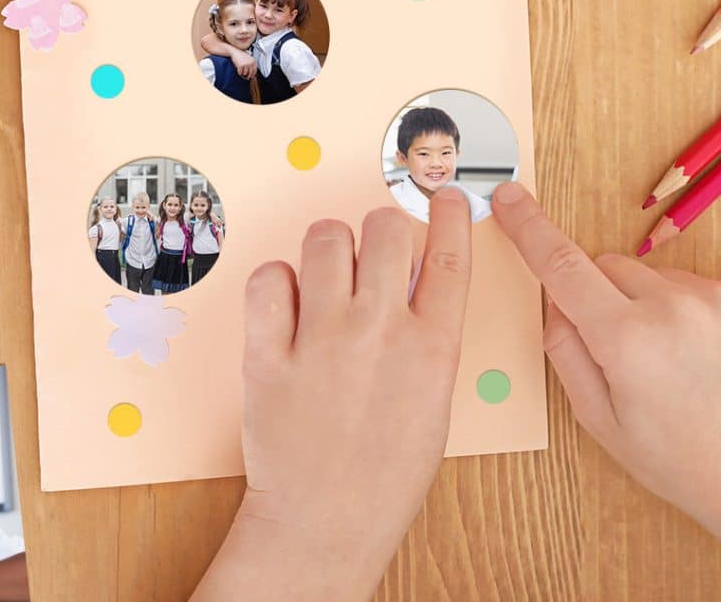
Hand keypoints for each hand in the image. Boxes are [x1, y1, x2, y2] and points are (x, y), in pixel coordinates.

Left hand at [193, 191, 472, 600]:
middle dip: (382, 230)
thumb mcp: (433, 400)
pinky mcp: (269, 352)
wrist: (325, 524)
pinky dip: (277, 279)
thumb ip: (427, 333)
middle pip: (386, 228)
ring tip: (327, 276)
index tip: (445, 196)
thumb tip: (413, 272)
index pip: (451, 254)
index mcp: (432, 348)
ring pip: (326, 237)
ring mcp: (321, 339)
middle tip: (371, 252)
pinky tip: (287, 300)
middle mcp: (379, 332)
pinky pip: (269, 277)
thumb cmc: (384, 471)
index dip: (450, 214)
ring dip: (329, 247)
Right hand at [229, 46, 256, 78]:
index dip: (253, 75)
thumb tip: (252, 74)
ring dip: (243, 73)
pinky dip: (239, 72)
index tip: (251, 77)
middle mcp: (250, 62)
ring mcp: (245, 64)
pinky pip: (240, 72)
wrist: (235, 52)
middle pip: (250, 73)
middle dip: (248, 76)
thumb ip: (251, 65)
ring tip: (241, 71)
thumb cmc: (241, 56)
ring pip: (245, 73)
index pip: (255, 70)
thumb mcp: (249, 58)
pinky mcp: (240, 65)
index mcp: (253, 60)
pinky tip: (238, 70)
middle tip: (246, 78)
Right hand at [492, 182, 720, 576]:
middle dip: (602, 295)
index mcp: (626, 340)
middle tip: (620, 349)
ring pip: (654, 276)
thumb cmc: (681, 459)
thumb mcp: (597, 418)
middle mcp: (675, 309)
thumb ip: (563, 349)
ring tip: (672, 358)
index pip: (561, 265)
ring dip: (651, 303)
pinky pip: (698, 285)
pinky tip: (704, 351)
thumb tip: (553, 300)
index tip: (510, 199)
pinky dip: (692, 309)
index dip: (530, 227)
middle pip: (608, 266)